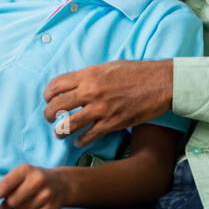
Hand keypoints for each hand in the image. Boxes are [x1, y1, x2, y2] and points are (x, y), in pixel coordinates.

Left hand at [0, 163, 72, 208]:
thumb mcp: (20, 175)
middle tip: (8, 204)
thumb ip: (4, 185)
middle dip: (6, 206)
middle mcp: (38, 180)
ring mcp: (47, 195)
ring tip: (24, 205)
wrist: (61, 184)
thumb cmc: (33, 180)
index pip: (5, 185)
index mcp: (26, 170)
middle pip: (12, 202)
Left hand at [42, 60, 173, 146]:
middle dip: (48, 114)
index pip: (56, 85)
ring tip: (59, 133)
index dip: (47, 94)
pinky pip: (89, 135)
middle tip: (50, 118)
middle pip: (56, 106)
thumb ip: (89, 76)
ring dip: (60, 131)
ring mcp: (101, 109)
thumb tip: (74, 84)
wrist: (161, 82)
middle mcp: (91, 92)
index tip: (48, 99)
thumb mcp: (108, 67)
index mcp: (88, 75)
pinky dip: (81, 140)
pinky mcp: (112, 123)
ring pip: (69, 124)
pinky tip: (78, 141)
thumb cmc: (137, 72)